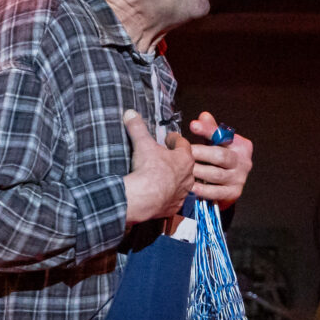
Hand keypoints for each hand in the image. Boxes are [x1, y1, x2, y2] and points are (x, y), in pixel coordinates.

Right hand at [121, 109, 193, 223]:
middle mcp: (188, 176)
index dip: (175, 139)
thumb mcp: (142, 144)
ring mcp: (183, 193)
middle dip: (175, 160)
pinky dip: (168, 195)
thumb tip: (130, 113)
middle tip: (164, 156)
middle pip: (184, 164)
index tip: (168, 138)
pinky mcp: (175, 206)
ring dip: (173, 178)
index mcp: (184, 158)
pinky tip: (159, 193)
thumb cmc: (148, 169)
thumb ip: (137, 127)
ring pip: (181, 183)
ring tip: (161, 175)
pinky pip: (174, 199)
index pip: (183, 144)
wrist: (145, 198)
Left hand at [187, 110, 253, 205]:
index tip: (193, 125)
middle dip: (199, 153)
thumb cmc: (220, 159)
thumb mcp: (217, 142)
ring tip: (183, 169)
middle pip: (220, 156)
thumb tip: (203, 116)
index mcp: (241, 145)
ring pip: (216, 174)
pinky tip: (190, 186)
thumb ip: (210, 129)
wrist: (229, 183)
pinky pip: (216, 192)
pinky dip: (202, 190)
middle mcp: (244, 161)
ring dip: (197, 171)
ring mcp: (240, 178)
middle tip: (183, 153)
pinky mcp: (234, 192)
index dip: (207, 130)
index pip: (223, 135)